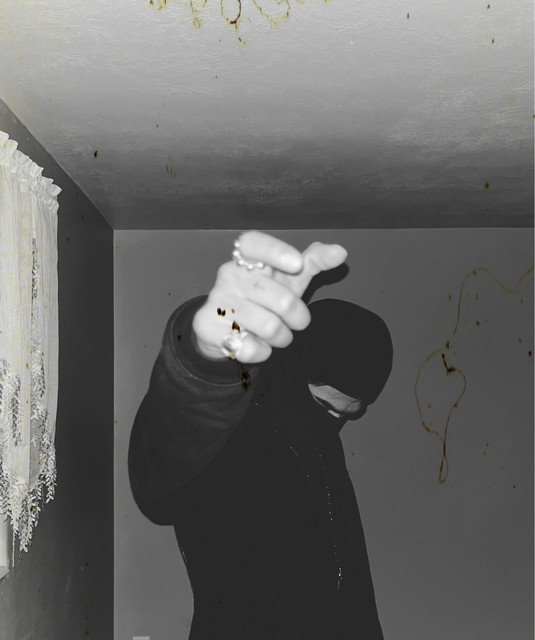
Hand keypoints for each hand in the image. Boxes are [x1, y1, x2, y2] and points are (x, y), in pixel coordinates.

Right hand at [192, 231, 347, 362]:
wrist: (224, 329)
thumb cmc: (263, 298)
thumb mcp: (289, 279)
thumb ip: (314, 262)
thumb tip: (340, 252)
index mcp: (247, 258)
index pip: (252, 243)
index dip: (276, 251)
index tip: (297, 264)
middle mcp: (228, 275)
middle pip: (278, 297)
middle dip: (298, 316)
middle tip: (298, 322)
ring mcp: (216, 300)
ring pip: (268, 326)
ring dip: (282, 337)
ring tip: (277, 335)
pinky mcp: (206, 326)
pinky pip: (249, 347)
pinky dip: (261, 352)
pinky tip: (255, 344)